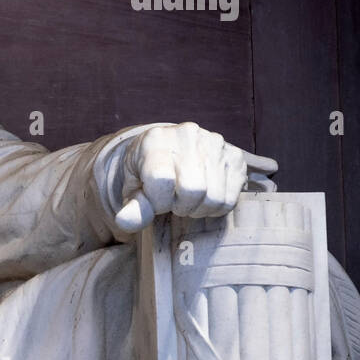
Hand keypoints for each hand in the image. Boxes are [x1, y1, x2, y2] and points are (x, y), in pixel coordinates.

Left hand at [113, 122, 277, 233]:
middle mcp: (188, 136)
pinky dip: (215, 207)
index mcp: (155, 141)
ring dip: (199, 208)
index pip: (162, 180)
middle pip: (193, 190)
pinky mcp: (234, 156)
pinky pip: (230, 198)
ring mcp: (215, 143)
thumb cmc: (146, 171)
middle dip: (180, 206)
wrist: (166, 148)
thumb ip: (133, 206)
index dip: (158, 201)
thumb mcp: (132, 187)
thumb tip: (125, 223)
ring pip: (214, 198)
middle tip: (172, 202)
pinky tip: (203, 196)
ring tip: (187, 199)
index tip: (154, 200)